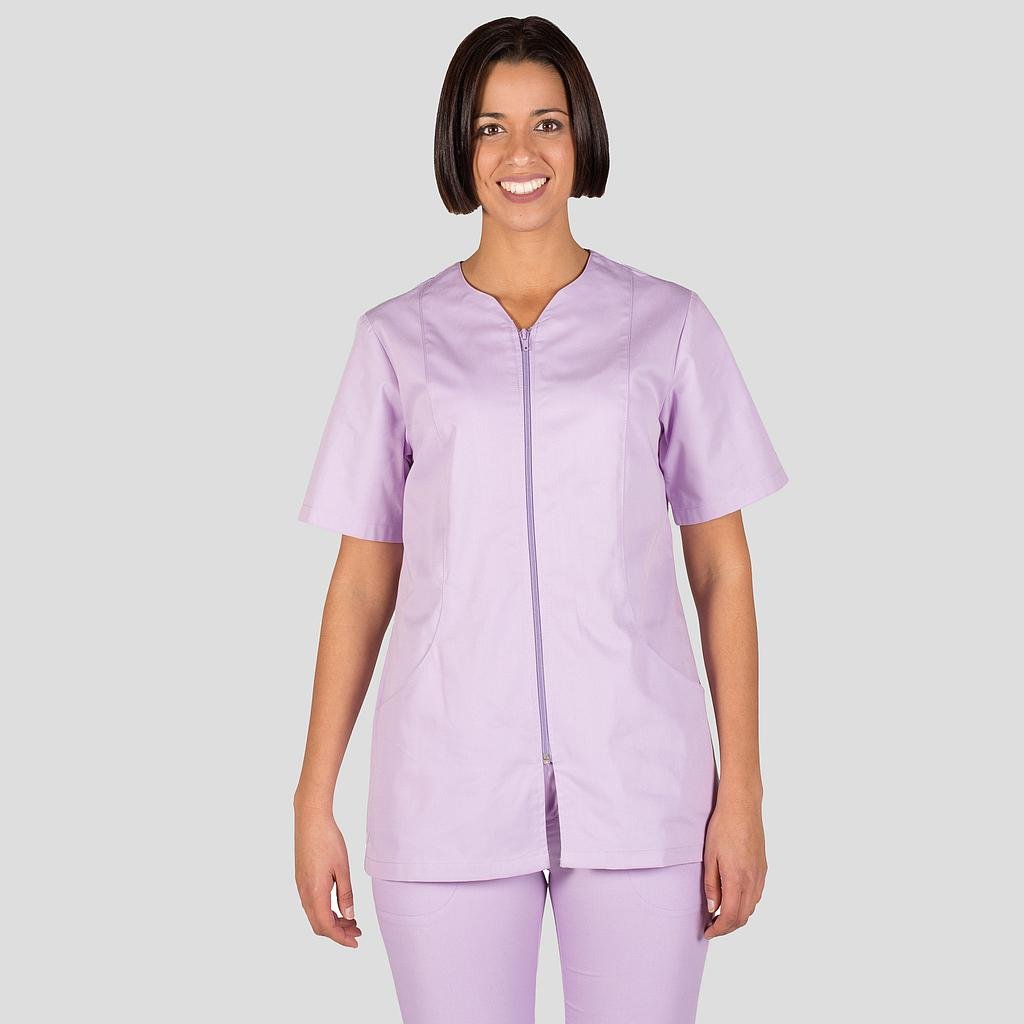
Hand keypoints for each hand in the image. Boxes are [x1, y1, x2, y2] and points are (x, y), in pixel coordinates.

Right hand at [294, 805, 362, 947]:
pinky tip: (338, 905)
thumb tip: (349, 916)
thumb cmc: (328, 841)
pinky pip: (312, 904)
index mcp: (314, 893)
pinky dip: (325, 910)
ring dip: (332, 921)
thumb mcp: (343, 869)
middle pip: (319, 925)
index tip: (355, 942)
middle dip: (338, 932)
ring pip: (315, 915)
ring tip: (351, 919)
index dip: (341, 938)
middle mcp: (304, 893)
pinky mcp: (301, 879)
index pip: (326, 926)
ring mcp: (300, 886)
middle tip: (357, 930)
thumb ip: (346, 894)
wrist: (310, 820)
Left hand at [702, 791, 766, 938]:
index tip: (707, 932)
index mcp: (737, 878)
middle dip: (727, 927)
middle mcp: (752, 880)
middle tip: (711, 927)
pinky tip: (734, 898)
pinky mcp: (763, 868)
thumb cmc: (722, 827)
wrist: (742, 806)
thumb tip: (712, 908)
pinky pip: (757, 895)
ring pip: (751, 907)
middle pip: (743, 917)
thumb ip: (711, 884)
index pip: (730, 916)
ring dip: (737, 916)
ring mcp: (760, 874)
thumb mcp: (709, 856)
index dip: (719, 929)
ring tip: (720, 914)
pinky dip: (746, 904)